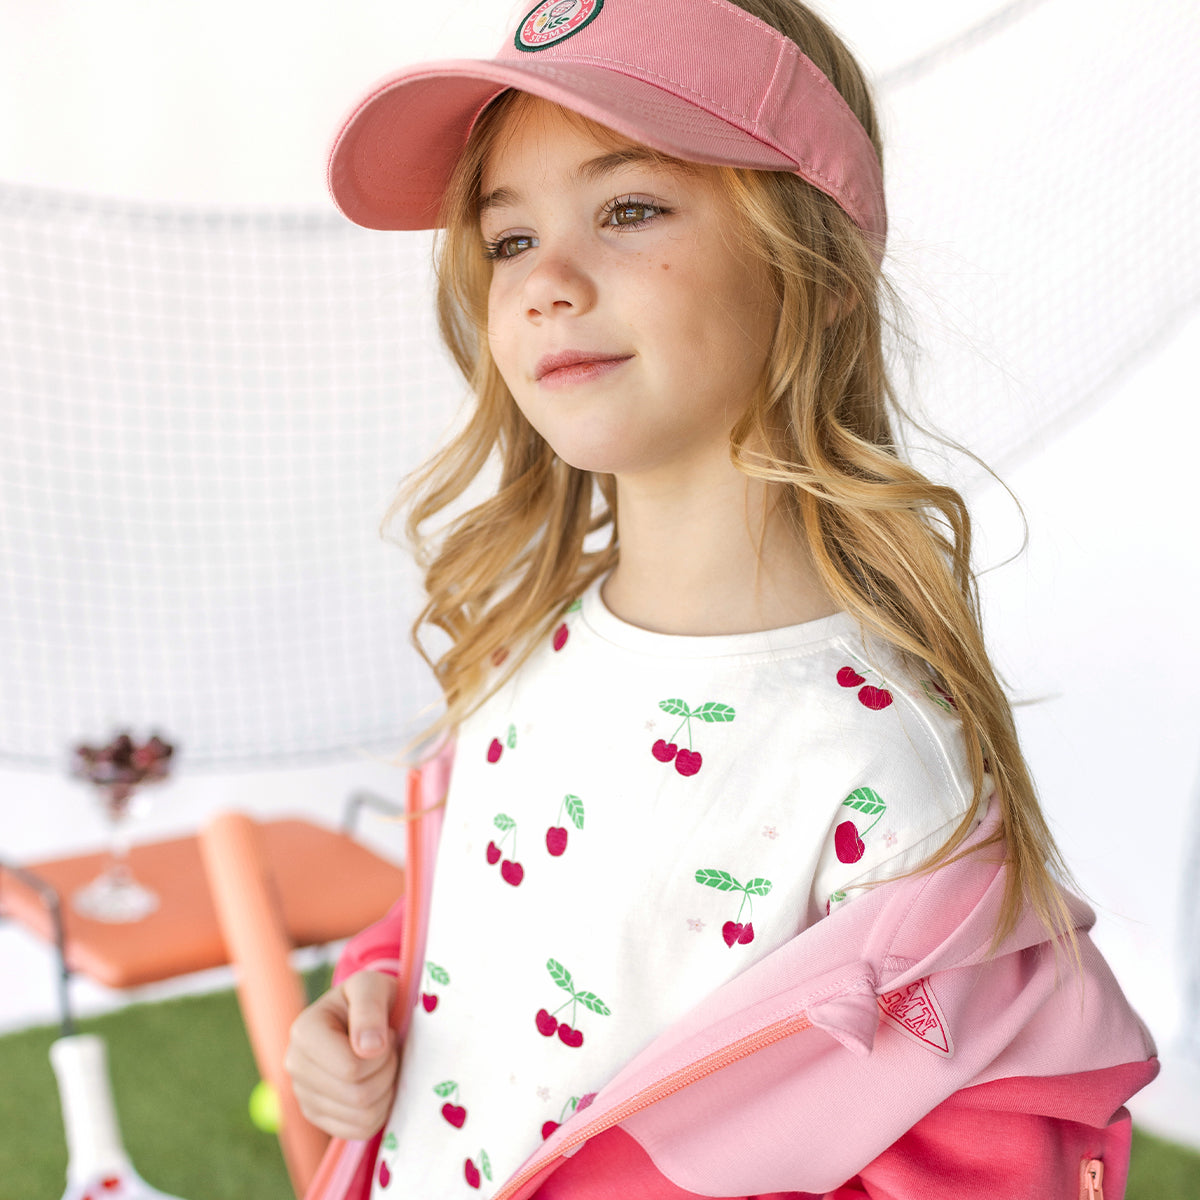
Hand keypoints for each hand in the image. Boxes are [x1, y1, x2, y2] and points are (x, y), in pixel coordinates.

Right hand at [285, 969, 398, 1139]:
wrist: (366, 1014)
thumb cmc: (370, 997)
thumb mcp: (372, 986)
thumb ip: (370, 1009)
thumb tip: (369, 1048)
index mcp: (304, 1032)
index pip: (351, 1068)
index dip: (381, 1055)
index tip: (385, 1034)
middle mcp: (295, 1066)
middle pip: (358, 1095)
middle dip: (387, 1072)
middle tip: (388, 1050)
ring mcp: (303, 1095)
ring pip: (362, 1117)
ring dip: (386, 1091)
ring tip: (381, 1064)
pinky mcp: (317, 1116)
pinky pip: (359, 1130)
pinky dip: (379, 1110)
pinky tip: (375, 1083)